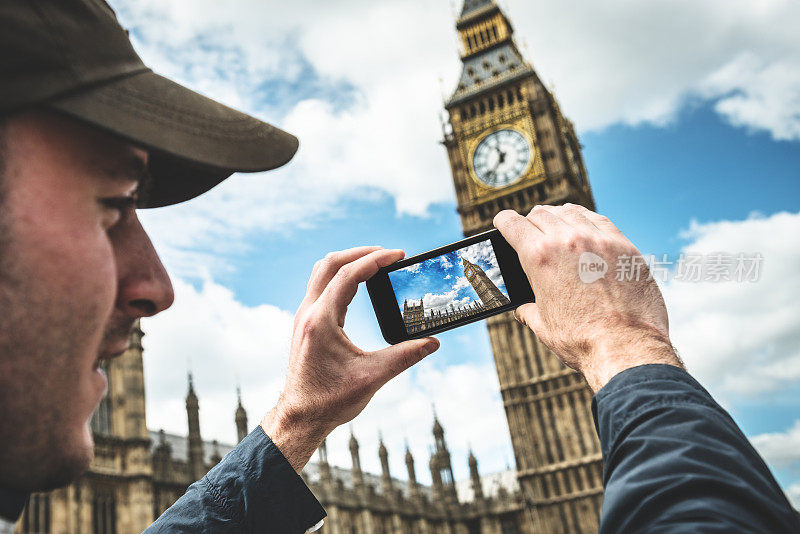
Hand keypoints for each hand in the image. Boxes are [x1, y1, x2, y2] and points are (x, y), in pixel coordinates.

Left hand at [261, 246, 439, 471]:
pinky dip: (340, 276)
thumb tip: (433, 343)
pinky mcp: (305, 324)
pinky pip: (320, 287)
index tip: (398, 255)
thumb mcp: (372, 378)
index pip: (348, 275)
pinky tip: (358, 285)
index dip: (375, 260)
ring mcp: (303, 317)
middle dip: (361, 253)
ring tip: (374, 263)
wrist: (300, 418)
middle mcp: (308, 313)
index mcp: (321, 321)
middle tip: (388, 254)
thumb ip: (405, 356)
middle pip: (330, 264)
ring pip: (321, 272)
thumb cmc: (330, 400)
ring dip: (347, 262)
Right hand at [494, 204, 681, 392]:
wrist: (625, 348)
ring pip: (571, 211)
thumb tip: (524, 308)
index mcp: (539, 257)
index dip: (503, 222)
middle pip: (540, 213)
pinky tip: (587, 232)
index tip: (503, 224)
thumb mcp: (542, 325)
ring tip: (559, 228)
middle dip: (530, 222)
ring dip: (559, 217)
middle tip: (531, 232)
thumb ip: (528, 309)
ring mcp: (598, 240)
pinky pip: (600, 221)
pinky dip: (587, 222)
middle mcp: (567, 240)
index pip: (512, 223)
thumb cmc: (582, 341)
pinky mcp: (624, 246)